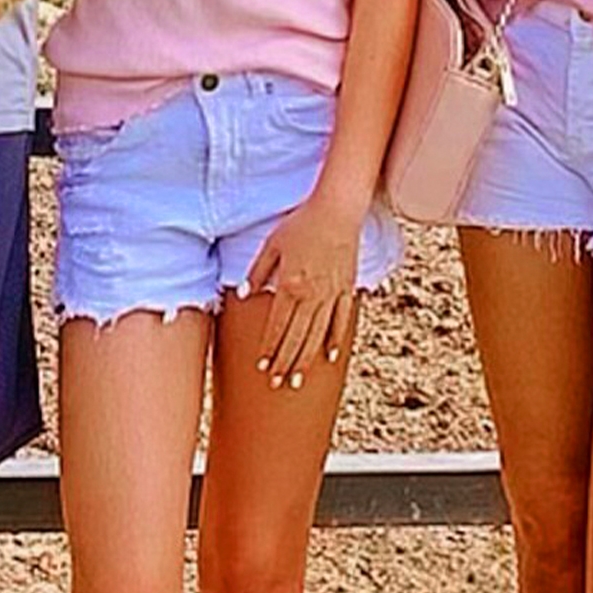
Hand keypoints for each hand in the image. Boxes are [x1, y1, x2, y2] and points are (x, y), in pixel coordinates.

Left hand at [243, 194, 361, 388]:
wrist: (338, 209)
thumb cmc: (301, 223)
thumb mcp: (272, 244)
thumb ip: (257, 271)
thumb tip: (244, 293)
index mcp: (290, 285)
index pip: (277, 327)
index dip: (268, 349)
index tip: (261, 367)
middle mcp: (312, 295)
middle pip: (296, 338)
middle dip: (284, 363)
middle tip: (277, 383)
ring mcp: (332, 294)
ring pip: (318, 336)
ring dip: (306, 360)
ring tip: (297, 380)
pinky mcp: (347, 289)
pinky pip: (341, 321)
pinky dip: (336, 340)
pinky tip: (330, 356)